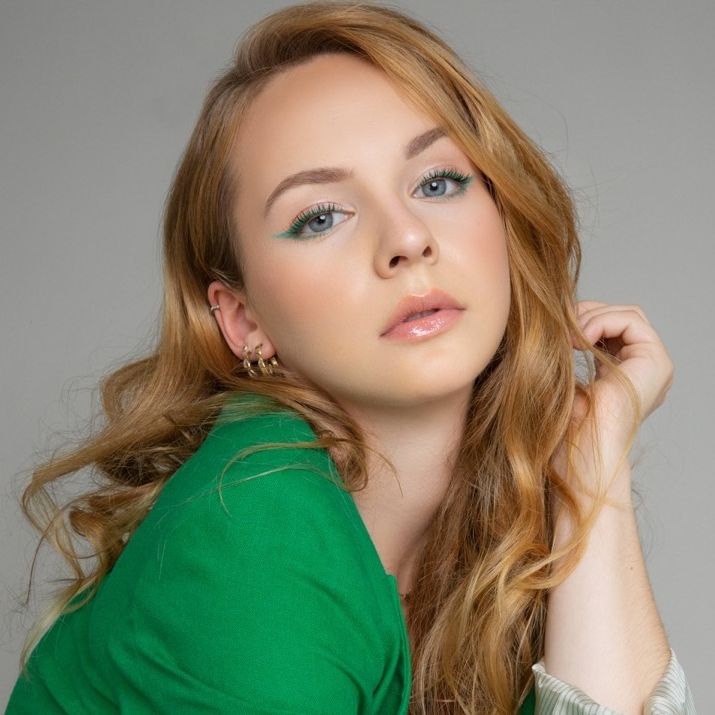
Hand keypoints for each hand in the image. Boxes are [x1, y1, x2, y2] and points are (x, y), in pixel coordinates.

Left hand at [573, 300, 673, 463]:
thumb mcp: (566, 373)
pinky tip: (580, 340)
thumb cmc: (567, 419)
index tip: (559, 331)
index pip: (612, 323)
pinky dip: (601, 322)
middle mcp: (644, 367)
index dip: (585, 317)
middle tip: (563, 329)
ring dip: (593, 317)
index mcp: (624, 370)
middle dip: (589, 313)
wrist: (581, 445)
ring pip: (629, 314)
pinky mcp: (656, 363)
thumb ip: (571, 346)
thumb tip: (558, 316)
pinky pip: (631, 322)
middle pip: (622, 315)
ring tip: (569, 338)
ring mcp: (654, 365)